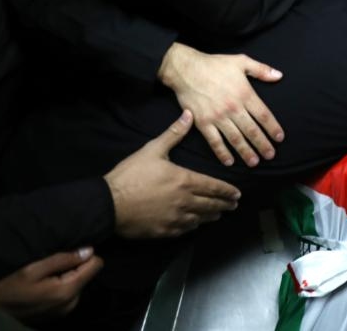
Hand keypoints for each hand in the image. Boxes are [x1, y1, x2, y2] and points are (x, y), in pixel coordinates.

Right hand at [0, 248, 103, 320]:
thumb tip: (89, 250)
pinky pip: (68, 293)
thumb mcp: (32, 269)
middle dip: (73, 266)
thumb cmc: (8, 289)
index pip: (95, 266)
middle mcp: (71, 304)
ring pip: (77, 283)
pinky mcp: (58, 314)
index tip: (69, 251)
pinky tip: (42, 285)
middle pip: (86, 274)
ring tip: (43, 275)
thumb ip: (62, 259)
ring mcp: (64, 311)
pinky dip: (60, 285)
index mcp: (66, 291)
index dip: (85, 255)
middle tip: (48, 266)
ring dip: (65, 276)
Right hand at [104, 111, 240, 237]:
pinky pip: (185, 230)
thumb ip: (173, 134)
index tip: (237, 193)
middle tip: (233, 205)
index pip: (214, 187)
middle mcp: (185, 202)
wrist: (110, 203)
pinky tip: (195, 224)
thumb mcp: (153, 149)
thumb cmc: (132, 174)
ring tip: (218, 215)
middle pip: (211, 205)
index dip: (227, 191)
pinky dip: (193, 226)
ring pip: (200, 219)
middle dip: (224, 205)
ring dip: (211, 216)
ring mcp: (175, 219)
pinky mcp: (164, 231)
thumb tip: (189, 115)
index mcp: (185, 181)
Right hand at [158, 43, 283, 166]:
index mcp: (244, 93)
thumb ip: (261, 69)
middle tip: (270, 155)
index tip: (279, 138)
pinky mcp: (203, 123)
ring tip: (254, 162)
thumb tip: (279, 75)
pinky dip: (222, 153)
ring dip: (246, 152)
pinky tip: (229, 161)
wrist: (186, 69)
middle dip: (262, 145)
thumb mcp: (241, 61)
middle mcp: (233, 107)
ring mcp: (217, 117)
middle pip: (252, 131)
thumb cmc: (214, 64)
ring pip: (236, 139)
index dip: (273, 128)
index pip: (263, 115)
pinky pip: (215, 141)